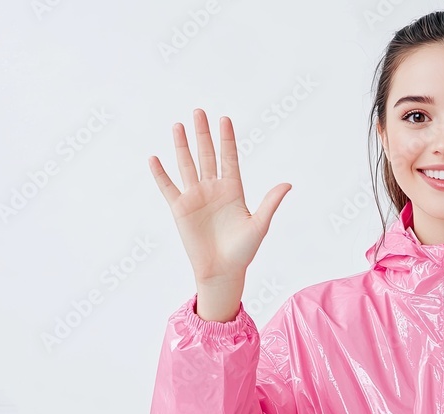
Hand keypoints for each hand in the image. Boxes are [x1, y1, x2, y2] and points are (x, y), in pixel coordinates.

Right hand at [148, 108, 290, 320]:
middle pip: (207, 155)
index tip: (224, 119)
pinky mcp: (180, 209)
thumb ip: (270, 203)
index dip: (226, 139)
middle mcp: (213, 188)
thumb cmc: (243, 251)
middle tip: (199, 111)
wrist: (222, 271)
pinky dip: (160, 174)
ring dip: (182, 146)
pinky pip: (168, 188)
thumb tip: (288, 184)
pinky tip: (154, 158)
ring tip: (178, 125)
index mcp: (233, 189)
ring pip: (187, 165)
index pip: (229, 158)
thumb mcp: (260, 225)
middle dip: (203, 134)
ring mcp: (195, 197)